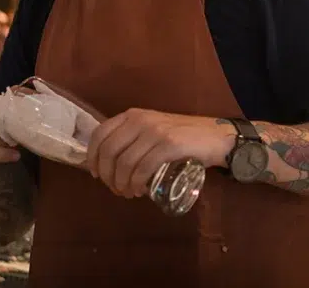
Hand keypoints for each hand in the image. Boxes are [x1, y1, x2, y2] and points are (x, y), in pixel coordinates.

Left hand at [86, 109, 234, 198]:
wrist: (215, 137)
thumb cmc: (183, 137)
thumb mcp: (153, 130)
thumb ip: (133, 138)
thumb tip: (109, 163)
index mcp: (133, 115)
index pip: (100, 134)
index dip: (92, 157)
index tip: (96, 174)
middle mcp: (140, 120)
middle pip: (108, 151)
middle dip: (107, 175)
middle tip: (116, 189)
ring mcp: (155, 131)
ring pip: (124, 162)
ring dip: (122, 183)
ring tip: (128, 193)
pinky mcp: (169, 144)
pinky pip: (142, 168)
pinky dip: (137, 183)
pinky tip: (140, 191)